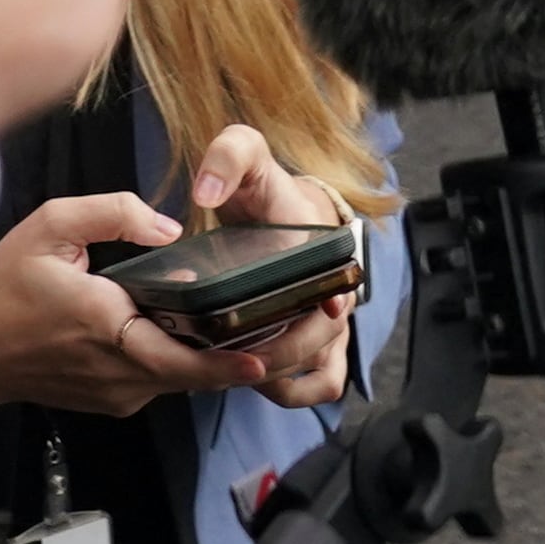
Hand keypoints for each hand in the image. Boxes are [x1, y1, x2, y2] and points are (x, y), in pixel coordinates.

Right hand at [0, 127, 357, 418]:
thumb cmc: (2, 287)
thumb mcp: (50, 224)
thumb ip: (113, 212)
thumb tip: (169, 226)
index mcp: (105, 327)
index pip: (180, 356)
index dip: (228, 361)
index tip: (269, 355)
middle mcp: (117, 371)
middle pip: (199, 375)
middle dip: (253, 358)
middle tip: (300, 336)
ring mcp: (116, 392)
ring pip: (184, 379)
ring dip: (222, 359)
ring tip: (267, 328)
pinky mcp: (112, 399)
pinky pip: (162, 380)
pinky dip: (189, 361)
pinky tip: (208, 334)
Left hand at [179, 121, 363, 405]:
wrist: (278, 209)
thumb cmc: (263, 188)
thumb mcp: (245, 153)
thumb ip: (228, 157)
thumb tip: (208, 192)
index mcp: (322, 247)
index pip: (336, 282)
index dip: (328, 301)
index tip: (322, 310)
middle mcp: (335, 290)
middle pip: (321, 339)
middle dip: (279, 352)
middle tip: (231, 353)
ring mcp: (330, 323)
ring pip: (322, 371)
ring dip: (283, 376)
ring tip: (235, 368)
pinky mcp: (320, 345)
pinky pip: (322, 384)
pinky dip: (294, 391)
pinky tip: (255, 381)